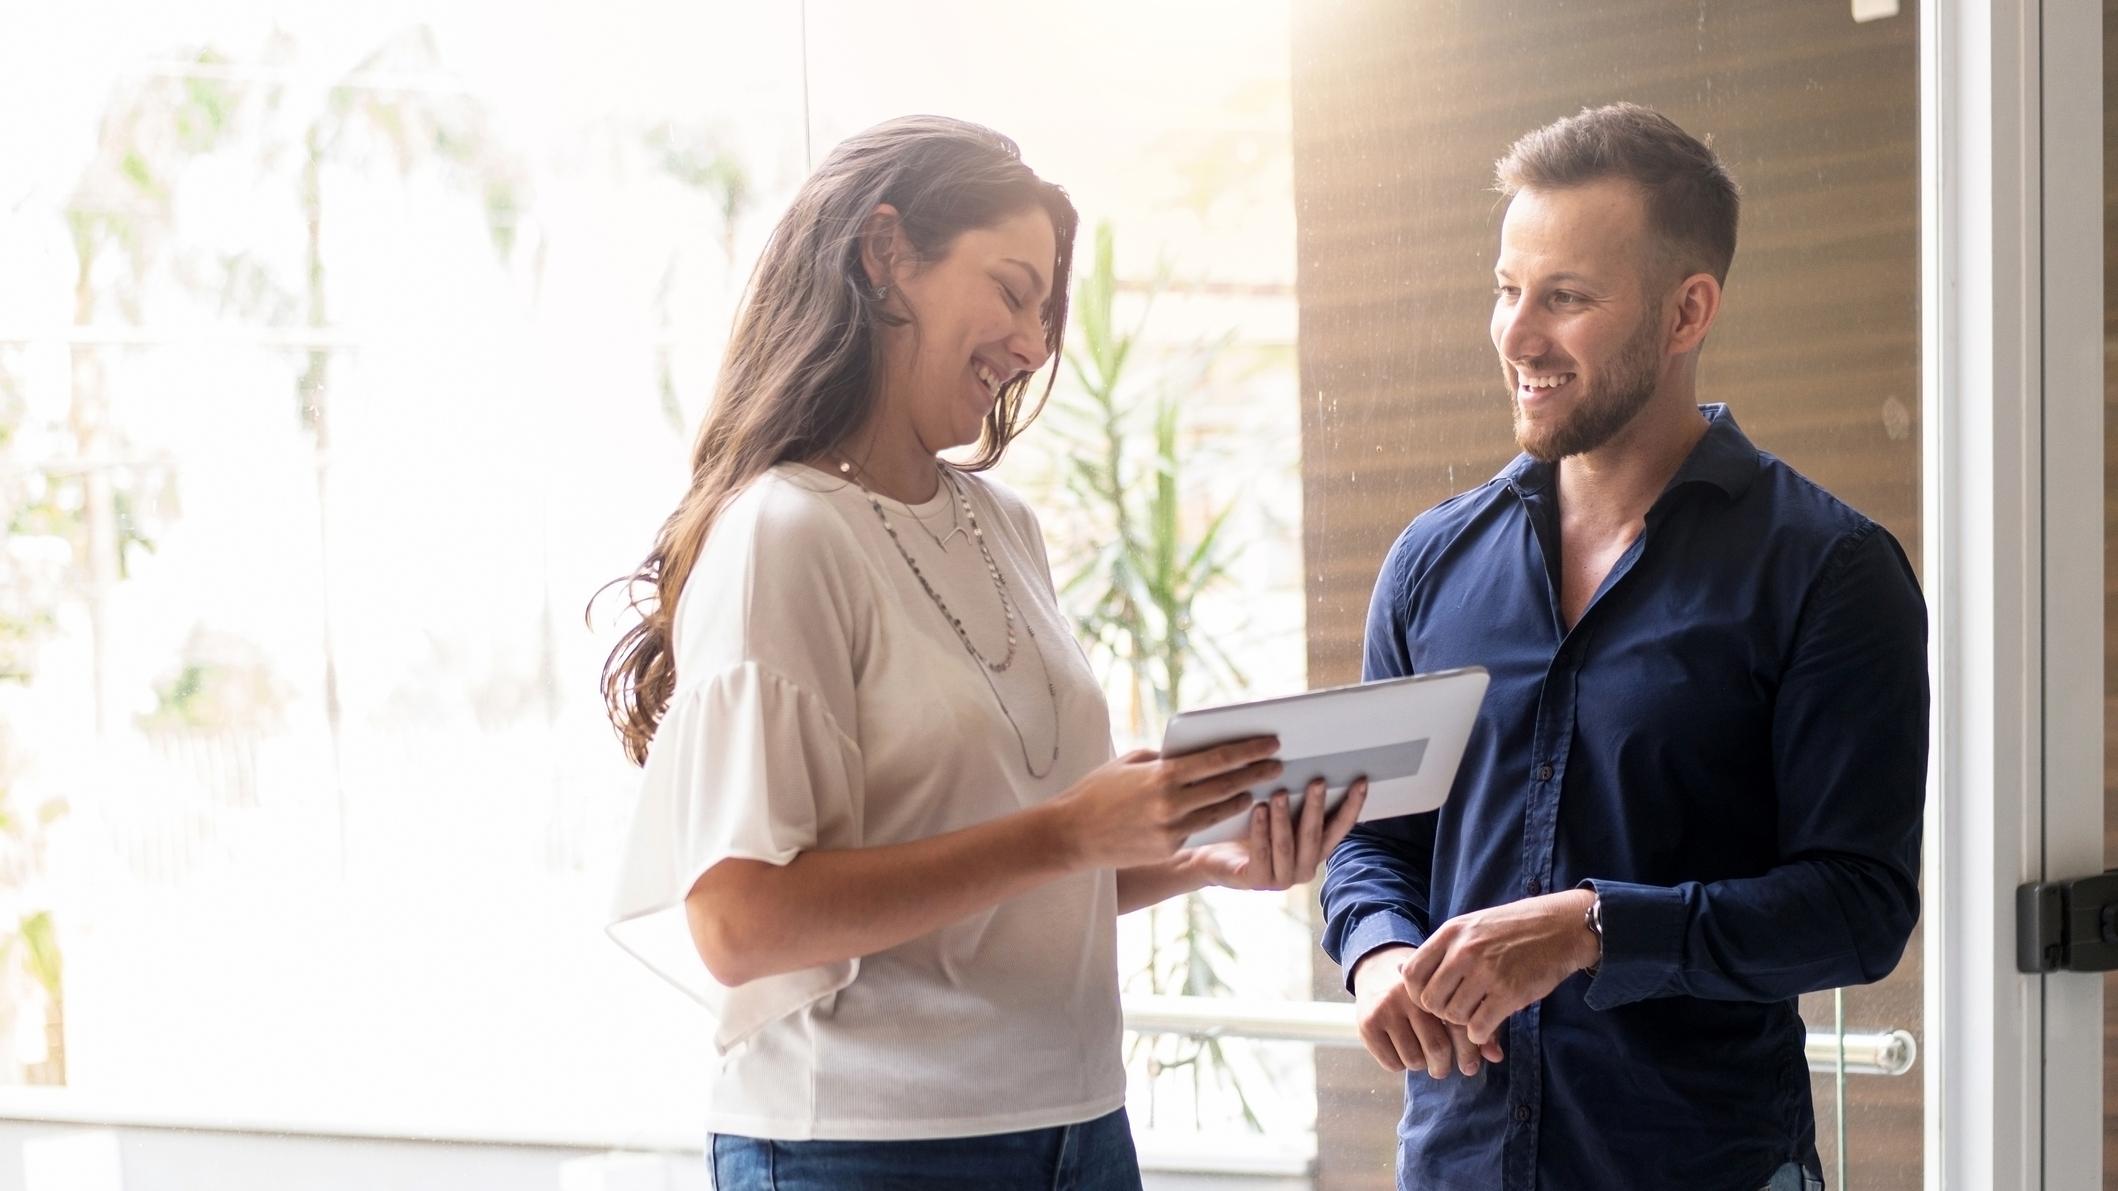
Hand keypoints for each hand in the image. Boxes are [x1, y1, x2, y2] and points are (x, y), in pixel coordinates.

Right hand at [1049, 739, 1282, 870]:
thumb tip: (1193, 753)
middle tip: (1277, 765)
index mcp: (1162, 774)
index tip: (1271, 744)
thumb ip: (1162, 758)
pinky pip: (1201, 830)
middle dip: (1256, 774)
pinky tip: (1232, 812)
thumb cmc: (1097, 792)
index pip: (1217, 759)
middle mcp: (1171, 802)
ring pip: (1220, 812)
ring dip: (1244, 799)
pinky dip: (1218, 819)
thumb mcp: (1128, 763)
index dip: (1248, 751)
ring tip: (1259, 789)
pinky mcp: (1168, 848)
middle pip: (1227, 786)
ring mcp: (1171, 829)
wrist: (1072, 835)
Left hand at [1190, 777, 1368, 891]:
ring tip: (1281, 793)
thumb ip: (1296, 802)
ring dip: (1284, 818)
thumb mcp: (1279, 816)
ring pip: (1287, 845)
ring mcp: (1282, 879)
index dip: (1352, 806)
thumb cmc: (1249, 831)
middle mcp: (1304, 868)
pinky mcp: (1257, 881)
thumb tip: (1313, 766)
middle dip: (1316, 807)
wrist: (1214, 858)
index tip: (1360, 781)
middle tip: (1317, 781)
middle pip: (1314, 835)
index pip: (1339, 828)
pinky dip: (1260, 830)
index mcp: (1315, 851)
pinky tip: (1258, 809)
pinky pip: (1261, 853)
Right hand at [1352, 944, 1502, 1078]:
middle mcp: (1408, 995)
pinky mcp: (1367, 1024)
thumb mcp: (1449, 992)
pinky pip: (1392, 1063)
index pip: (1458, 1026)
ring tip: (1421, 1055)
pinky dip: (1400, 1064)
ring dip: (1421, 1065)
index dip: (1469, 1052)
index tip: (1471, 1067)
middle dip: (1443, 1066)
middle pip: (1437, 1048)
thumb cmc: (1424, 986)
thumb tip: (1496, 1057)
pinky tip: (1401, 1049)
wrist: (1376, 965)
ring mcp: (1385, 1009)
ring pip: (1414, 1060)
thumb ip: (1475, 1021)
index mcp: (1433, 983)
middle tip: (1442, 1067)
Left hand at [1400, 890, 1599, 1046]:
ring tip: (1476, 1014)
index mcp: (1451, 933)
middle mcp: (1465, 952)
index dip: (1416, 994)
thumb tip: (1402, 972)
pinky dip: (1480, 1033)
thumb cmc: (1513, 928)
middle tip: (1456, 1010)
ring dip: (1463, 1022)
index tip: (1432, 998)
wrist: (1561, 927)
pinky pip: (1479, 1027)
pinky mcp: (1509, 993)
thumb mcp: (1471, 926)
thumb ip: (1440, 949)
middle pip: (1430, 1001)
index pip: (1412, 974)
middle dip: (1440, 1012)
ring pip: (1454, 1016)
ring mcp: (1487, 973)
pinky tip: (1488, 1024)